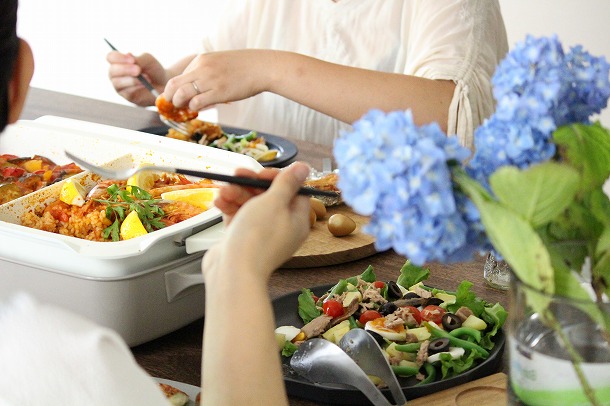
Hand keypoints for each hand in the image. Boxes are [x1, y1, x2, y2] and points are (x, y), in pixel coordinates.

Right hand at [106, 51, 167, 105]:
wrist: (163, 85)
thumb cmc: (153, 70)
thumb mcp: (148, 61)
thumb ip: (139, 59)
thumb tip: (128, 55)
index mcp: (119, 62)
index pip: (111, 57)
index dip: (119, 58)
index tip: (132, 60)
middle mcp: (116, 74)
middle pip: (112, 70)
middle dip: (125, 70)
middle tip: (138, 70)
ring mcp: (120, 86)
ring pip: (117, 82)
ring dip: (131, 80)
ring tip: (146, 78)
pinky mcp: (127, 96)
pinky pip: (126, 92)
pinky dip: (136, 87)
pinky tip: (144, 85)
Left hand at [162, 49, 274, 110]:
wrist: (261, 67)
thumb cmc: (243, 67)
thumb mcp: (219, 63)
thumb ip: (206, 74)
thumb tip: (197, 91)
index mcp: (200, 60)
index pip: (179, 76)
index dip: (175, 89)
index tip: (177, 98)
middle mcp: (202, 68)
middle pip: (174, 84)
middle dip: (169, 97)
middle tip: (174, 105)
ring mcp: (210, 80)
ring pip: (181, 94)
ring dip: (179, 103)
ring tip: (184, 108)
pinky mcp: (219, 92)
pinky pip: (197, 102)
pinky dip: (194, 108)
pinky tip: (199, 108)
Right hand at [203, 162, 310, 280]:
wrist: (233, 273)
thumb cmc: (256, 239)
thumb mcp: (274, 202)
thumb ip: (287, 183)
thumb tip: (303, 168)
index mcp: (297, 220)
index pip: (293, 191)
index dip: (276, 178)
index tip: (260, 174)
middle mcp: (282, 228)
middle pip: (269, 196)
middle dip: (250, 185)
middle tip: (236, 175)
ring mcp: (262, 235)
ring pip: (250, 206)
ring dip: (236, 195)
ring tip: (223, 192)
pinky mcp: (243, 240)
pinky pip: (238, 218)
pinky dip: (229, 208)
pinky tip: (219, 202)